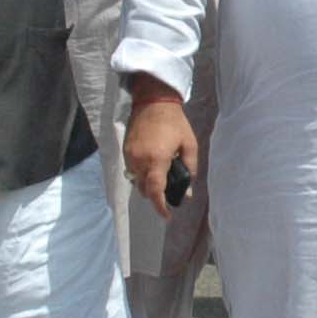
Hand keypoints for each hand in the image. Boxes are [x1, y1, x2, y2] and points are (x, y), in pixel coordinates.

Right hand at [126, 95, 198, 213]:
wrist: (153, 102)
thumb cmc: (175, 122)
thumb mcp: (189, 144)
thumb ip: (189, 169)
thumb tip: (186, 190)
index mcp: (157, 159)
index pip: (155, 191)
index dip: (160, 207)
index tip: (167, 215)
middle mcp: (140, 160)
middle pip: (145, 190)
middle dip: (156, 195)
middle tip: (169, 193)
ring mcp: (130, 156)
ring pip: (137, 181)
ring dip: (148, 184)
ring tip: (161, 177)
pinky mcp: (126, 150)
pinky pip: (132, 170)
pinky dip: (142, 174)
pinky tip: (153, 166)